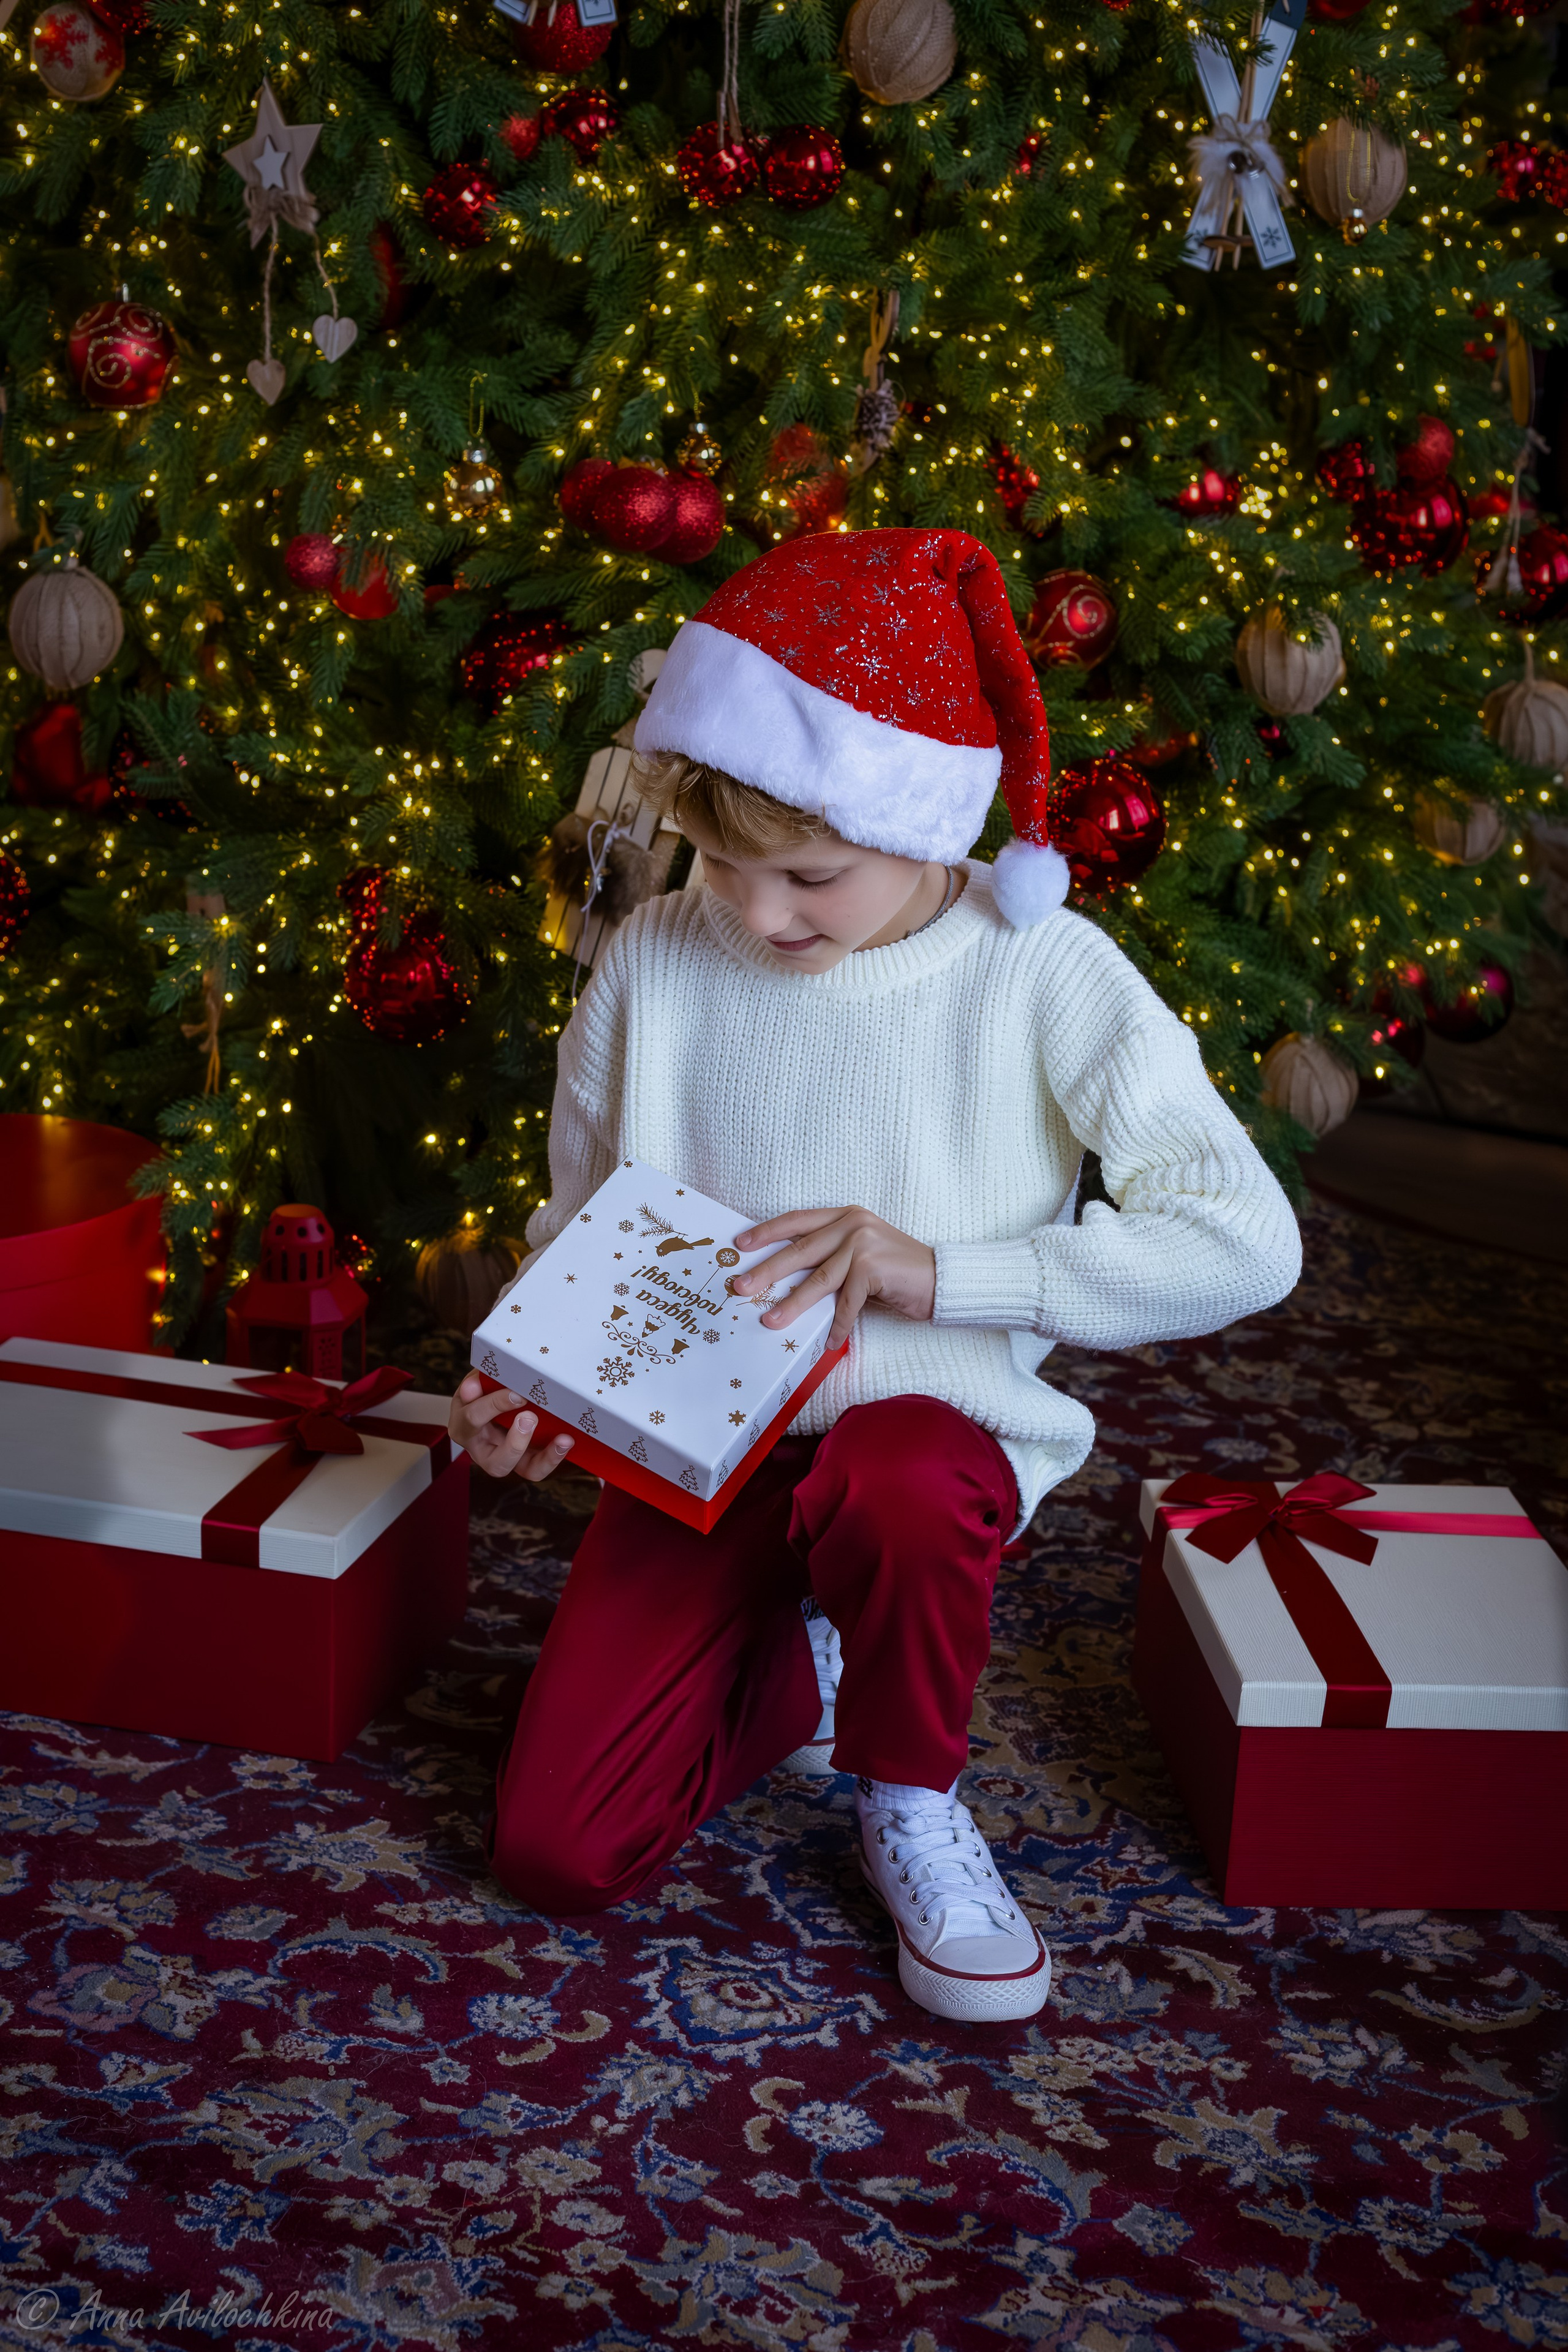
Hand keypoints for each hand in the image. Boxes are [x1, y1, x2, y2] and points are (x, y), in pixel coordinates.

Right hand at [449, 1373, 574, 1481]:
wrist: (490, 1402)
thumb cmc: (484, 1392)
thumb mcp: (478, 1384)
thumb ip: (478, 1382)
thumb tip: (474, 1386)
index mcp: (463, 1426)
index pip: (473, 1419)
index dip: (494, 1406)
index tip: (517, 1394)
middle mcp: (480, 1451)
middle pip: (496, 1463)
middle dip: (516, 1444)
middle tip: (532, 1418)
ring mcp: (503, 1460)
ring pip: (523, 1473)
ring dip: (545, 1458)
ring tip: (563, 1439)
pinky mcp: (523, 1463)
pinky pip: (536, 1469)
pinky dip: (553, 1457)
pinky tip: (567, 1440)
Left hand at [731, 1206, 936, 1350]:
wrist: (943, 1279)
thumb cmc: (898, 1273)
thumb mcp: (860, 1256)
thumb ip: (829, 1259)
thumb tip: (786, 1284)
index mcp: (845, 1215)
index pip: (797, 1220)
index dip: (767, 1232)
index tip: (740, 1244)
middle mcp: (852, 1223)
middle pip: (799, 1249)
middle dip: (767, 1271)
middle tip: (741, 1286)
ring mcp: (863, 1244)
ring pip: (817, 1279)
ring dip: (791, 1303)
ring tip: (769, 1320)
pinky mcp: (873, 1268)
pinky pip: (846, 1304)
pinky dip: (836, 1326)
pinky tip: (828, 1344)